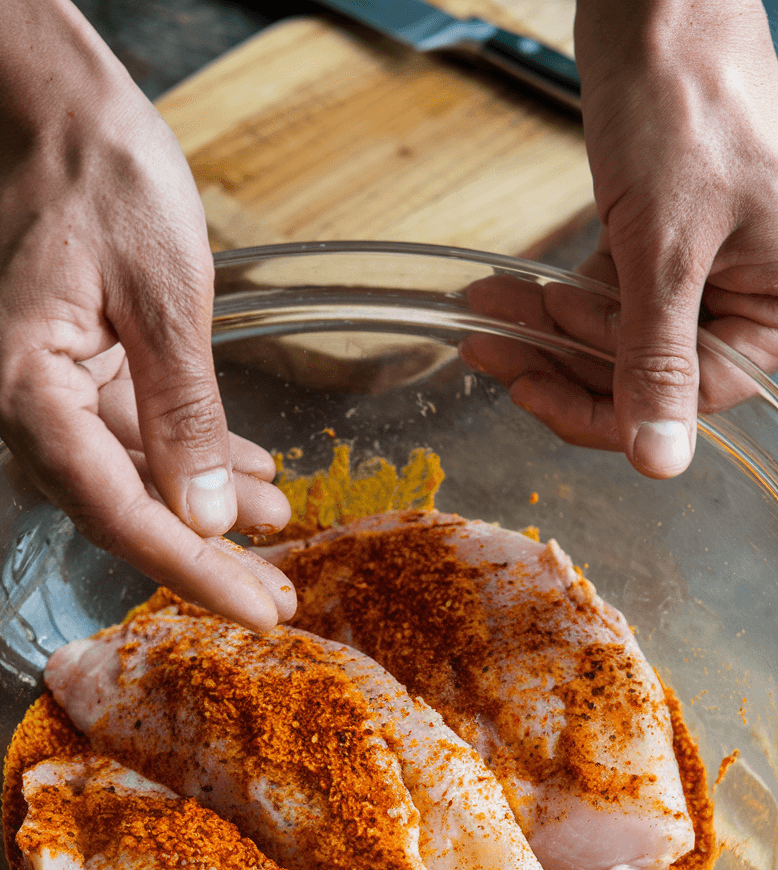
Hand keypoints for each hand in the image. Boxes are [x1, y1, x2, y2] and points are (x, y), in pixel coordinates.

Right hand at [0, 0, 294, 629]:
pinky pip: (139, 430)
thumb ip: (184, 412)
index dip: (190, 569)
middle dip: (206, 554)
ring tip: (281, 522)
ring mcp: (52, 385)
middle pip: (121, 506)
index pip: (114, 508)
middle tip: (275, 598)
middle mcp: (27, 401)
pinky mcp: (81, 366)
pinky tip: (251, 472)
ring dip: (210, 502)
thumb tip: (206, 514)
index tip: (254, 609)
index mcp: (27, 387)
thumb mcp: (163, 293)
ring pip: (135, 473)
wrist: (54, 104)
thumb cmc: (98, 172)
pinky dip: (197, 452)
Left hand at [463, 0, 777, 478]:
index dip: (606, 408)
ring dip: (545, 333)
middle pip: (645, 372)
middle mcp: (746, 296)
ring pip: (614, 338)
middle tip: (494, 350)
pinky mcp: (658, 246)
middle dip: (562, 361)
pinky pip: (602, 297)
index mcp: (776, 307)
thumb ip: (658, 360)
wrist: (662, 6)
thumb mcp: (667, 249)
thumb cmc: (688, 104)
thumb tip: (661, 459)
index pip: (691, 398)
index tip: (534, 396)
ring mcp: (700, 272)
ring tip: (487, 319)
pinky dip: (551, 300)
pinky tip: (502, 298)